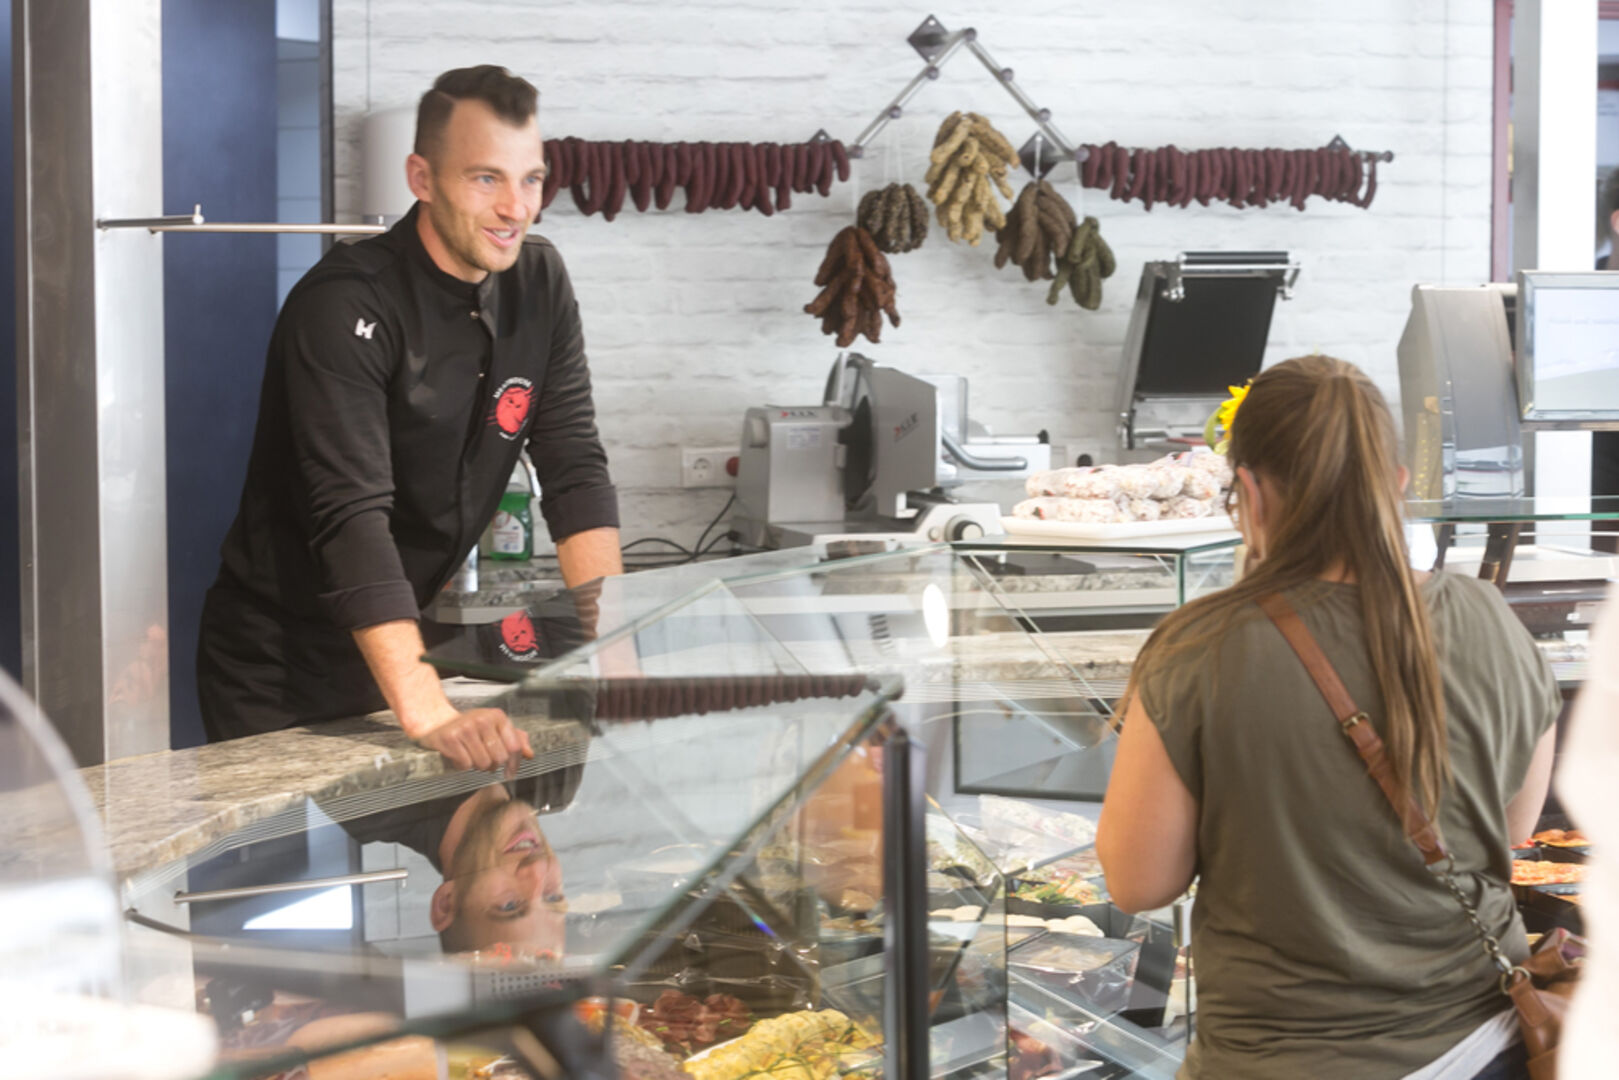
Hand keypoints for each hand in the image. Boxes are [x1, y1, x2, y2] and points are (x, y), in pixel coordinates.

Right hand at [411, 707, 533, 771]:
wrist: (437, 722)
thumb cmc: (469, 727)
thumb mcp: (494, 728)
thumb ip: (515, 739)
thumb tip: (529, 754)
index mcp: (497, 716)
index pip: (514, 746)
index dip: (514, 763)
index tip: (510, 772)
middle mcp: (482, 720)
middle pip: (499, 758)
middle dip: (492, 765)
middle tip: (484, 759)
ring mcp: (465, 728)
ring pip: (482, 763)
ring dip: (476, 765)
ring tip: (471, 756)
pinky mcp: (450, 738)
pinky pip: (465, 764)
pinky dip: (462, 765)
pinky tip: (459, 756)